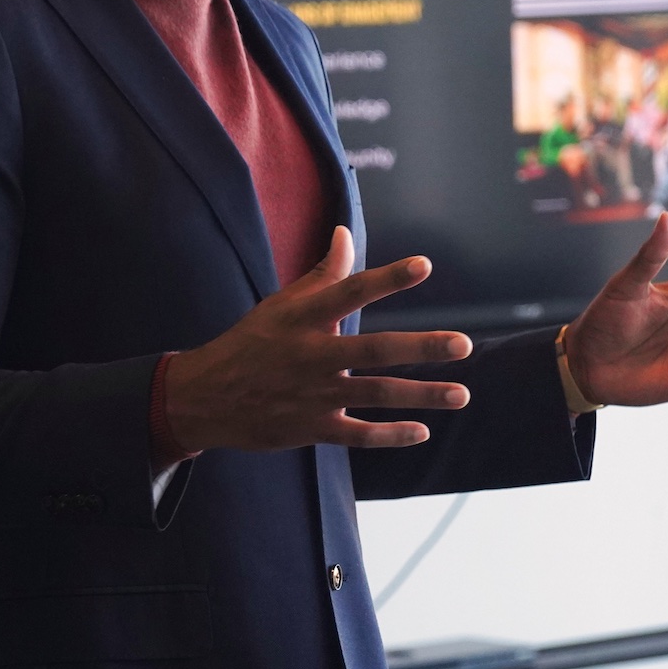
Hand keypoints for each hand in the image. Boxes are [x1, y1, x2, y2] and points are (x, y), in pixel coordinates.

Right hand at [162, 229, 470, 452]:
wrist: (204, 398)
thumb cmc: (251, 344)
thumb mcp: (280, 305)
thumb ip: (321, 274)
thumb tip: (345, 233)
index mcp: (302, 319)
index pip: (349, 292)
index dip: (387, 278)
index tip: (424, 265)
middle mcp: (311, 356)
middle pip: (374, 350)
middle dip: (422, 348)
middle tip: (464, 344)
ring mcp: (313, 395)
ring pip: (376, 395)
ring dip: (422, 396)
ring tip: (461, 394)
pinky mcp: (311, 429)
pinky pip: (358, 435)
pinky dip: (390, 435)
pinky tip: (421, 431)